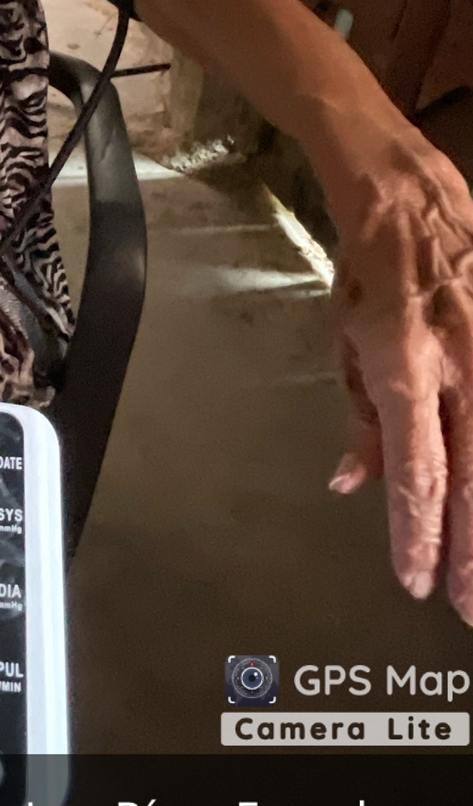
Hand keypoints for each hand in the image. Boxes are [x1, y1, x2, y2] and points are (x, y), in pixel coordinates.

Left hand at [329, 136, 472, 620]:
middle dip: (470, 550)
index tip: (416, 580)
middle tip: (466, 605)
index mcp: (405, 368)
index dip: (417, 534)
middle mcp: (460, 365)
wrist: (414, 200)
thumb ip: (360, 420)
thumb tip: (353, 485)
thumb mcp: (345, 345)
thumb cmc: (373, 275)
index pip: (416, 472)